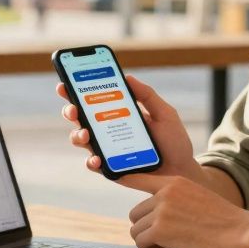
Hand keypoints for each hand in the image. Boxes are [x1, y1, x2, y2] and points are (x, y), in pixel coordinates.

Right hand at [55, 74, 203, 183]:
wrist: (182, 171)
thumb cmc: (173, 141)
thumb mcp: (164, 114)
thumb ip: (147, 96)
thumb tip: (127, 77)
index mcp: (118, 113)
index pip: (92, 99)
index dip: (75, 90)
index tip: (65, 83)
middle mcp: (107, 130)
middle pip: (79, 117)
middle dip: (70, 110)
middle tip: (74, 109)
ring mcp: (107, 149)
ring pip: (80, 139)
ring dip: (77, 135)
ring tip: (86, 134)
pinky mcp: (110, 168)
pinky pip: (93, 164)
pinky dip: (91, 160)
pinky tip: (97, 158)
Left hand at [122, 175, 248, 247]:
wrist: (242, 233)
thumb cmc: (226, 222)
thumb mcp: (198, 198)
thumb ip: (177, 200)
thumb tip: (158, 214)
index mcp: (174, 182)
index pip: (137, 177)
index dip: (122, 180)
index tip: (110, 178)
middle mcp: (164, 193)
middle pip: (135, 213)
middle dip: (146, 228)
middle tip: (163, 239)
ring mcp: (161, 210)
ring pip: (136, 229)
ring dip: (148, 241)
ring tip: (167, 247)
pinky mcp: (161, 229)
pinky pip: (141, 242)